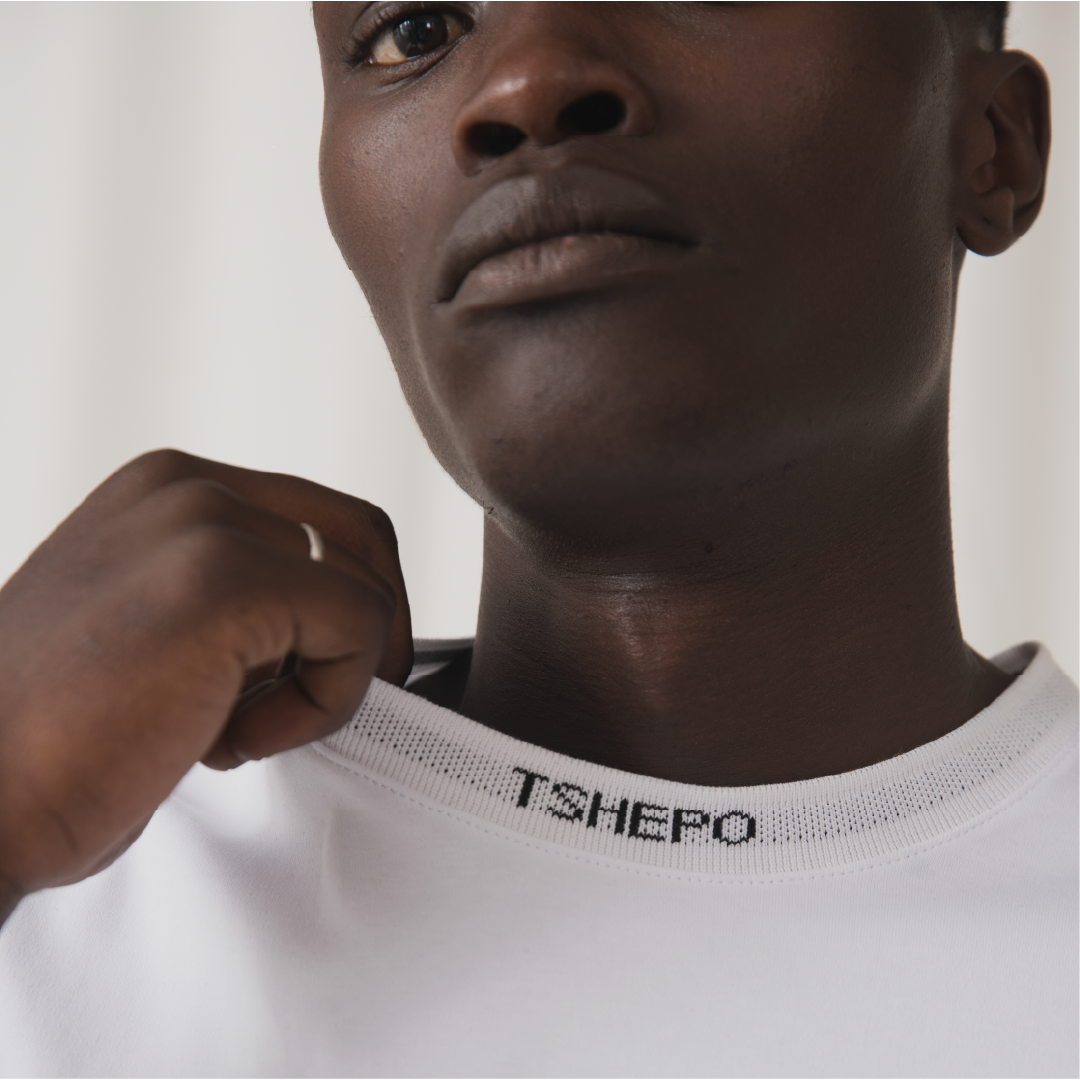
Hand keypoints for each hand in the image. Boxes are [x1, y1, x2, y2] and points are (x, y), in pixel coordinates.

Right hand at [0, 449, 411, 922]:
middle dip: (367, 634)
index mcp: (170, 493)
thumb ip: (232, 598)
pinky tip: (228, 743)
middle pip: (364, 538)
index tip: (295, 680)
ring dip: (332, 678)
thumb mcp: (152, 632)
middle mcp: (188, 488)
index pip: (325, 521)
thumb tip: (330, 621)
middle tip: (306, 707)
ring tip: (239, 729)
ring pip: (368, 588)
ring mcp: (205, 524)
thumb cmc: (57, 743)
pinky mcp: (228, 582)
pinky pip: (358, 630)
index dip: (342, 608)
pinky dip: (323, 705)